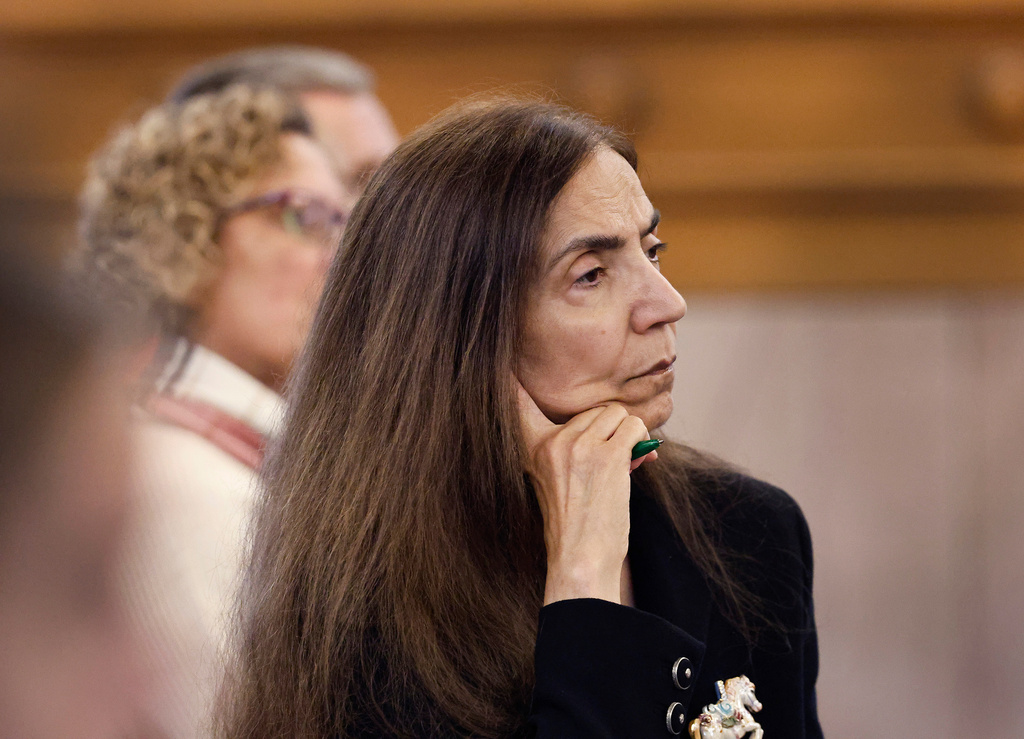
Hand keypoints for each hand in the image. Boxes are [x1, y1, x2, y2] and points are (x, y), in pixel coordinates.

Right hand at [516, 379, 656, 604]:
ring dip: (627, 436)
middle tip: (610, 464)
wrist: (581, 561)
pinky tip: (635, 463)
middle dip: (609, 431)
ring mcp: (578, 448)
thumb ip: (579, 448)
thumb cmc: (575, 529)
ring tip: (619, 468)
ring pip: (616, 414)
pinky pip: (633, 426)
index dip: (510, 381)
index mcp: (532, 448)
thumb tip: (624, 424)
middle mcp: (551, 443)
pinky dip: (641, 442)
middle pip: (594, 409)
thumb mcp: (560, 482)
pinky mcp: (606, 456)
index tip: (502, 366)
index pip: (516, 401)